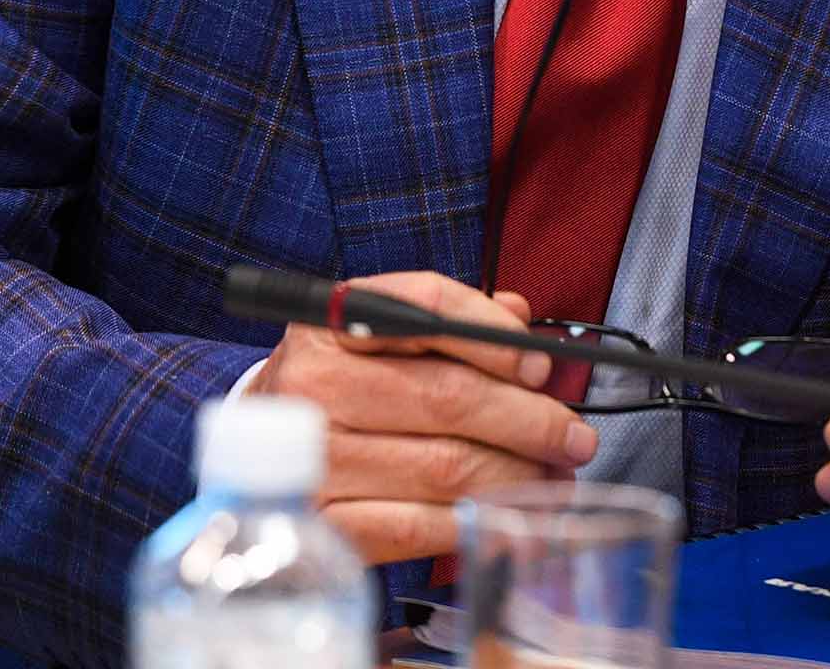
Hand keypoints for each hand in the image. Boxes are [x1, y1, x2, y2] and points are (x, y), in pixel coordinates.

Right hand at [251, 270, 596, 564]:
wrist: (256, 450)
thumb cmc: (341, 383)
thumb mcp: (380, 332)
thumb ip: (449, 319)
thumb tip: (520, 320)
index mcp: (332, 319)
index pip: (425, 306)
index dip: (492, 335)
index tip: (541, 364)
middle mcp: (316, 382)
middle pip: (447, 395)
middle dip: (527, 418)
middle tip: (573, 436)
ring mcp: (315, 457)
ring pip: (444, 464)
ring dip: (516, 473)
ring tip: (553, 476)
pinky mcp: (324, 521)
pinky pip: (418, 524)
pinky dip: (476, 518)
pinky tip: (509, 512)